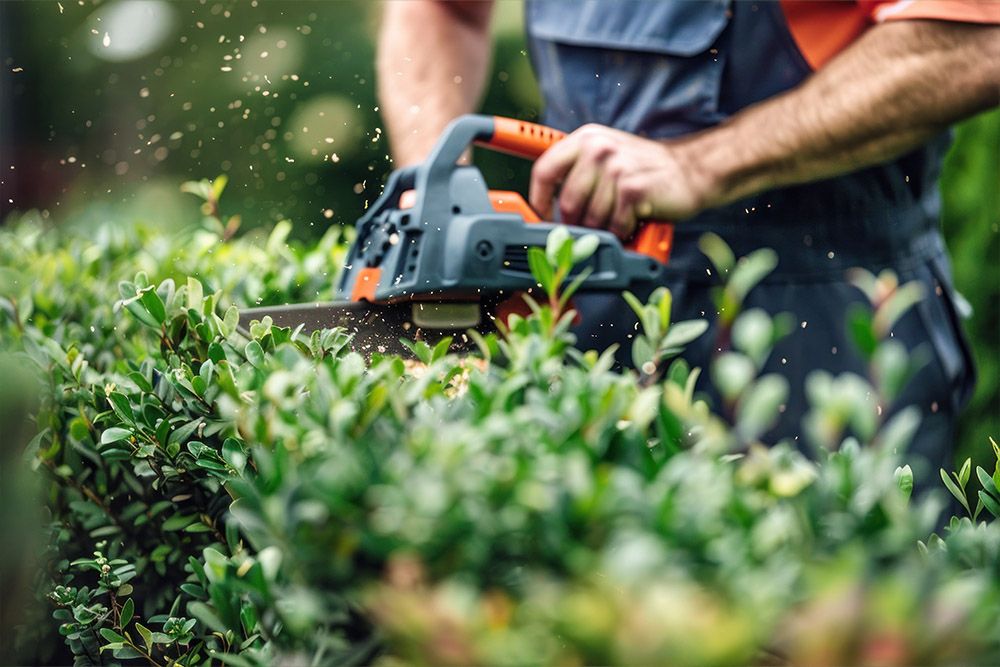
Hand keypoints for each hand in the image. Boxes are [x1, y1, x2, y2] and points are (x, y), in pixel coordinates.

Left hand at [529, 124, 710, 239]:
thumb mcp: (607, 157)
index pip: (544, 170)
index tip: (541, 217)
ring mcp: (616, 168)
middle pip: (567, 203)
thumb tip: (545, 207)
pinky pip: (614, 225)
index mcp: (586, 139)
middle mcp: (598, 149)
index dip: (538, 200)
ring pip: (591, 218)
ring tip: (619, 219)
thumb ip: (577, 172)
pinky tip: (634, 220)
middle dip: (576, 224)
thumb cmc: (645, 170)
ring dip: (604, 228)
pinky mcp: (633, 189)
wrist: (691, 171)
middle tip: (590, 228)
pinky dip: (623, 231)